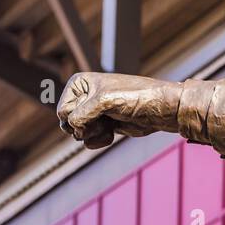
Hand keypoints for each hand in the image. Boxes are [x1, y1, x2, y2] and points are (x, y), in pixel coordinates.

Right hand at [57, 72, 181, 148]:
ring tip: (111, 123)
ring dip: (94, 133)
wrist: (161, 110)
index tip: (100, 109)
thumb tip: (74, 130)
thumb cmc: (136, 98)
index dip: (79, 116)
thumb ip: (80, 115)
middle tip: (105, 118)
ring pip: (77, 134)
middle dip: (86, 126)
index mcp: (79, 83)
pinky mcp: (102, 125)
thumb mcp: (104, 101)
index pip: (63, 110)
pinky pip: (88, 141)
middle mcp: (83, 96)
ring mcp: (93, 112)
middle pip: (67, 124)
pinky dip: (99, 140)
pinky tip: (113, 132)